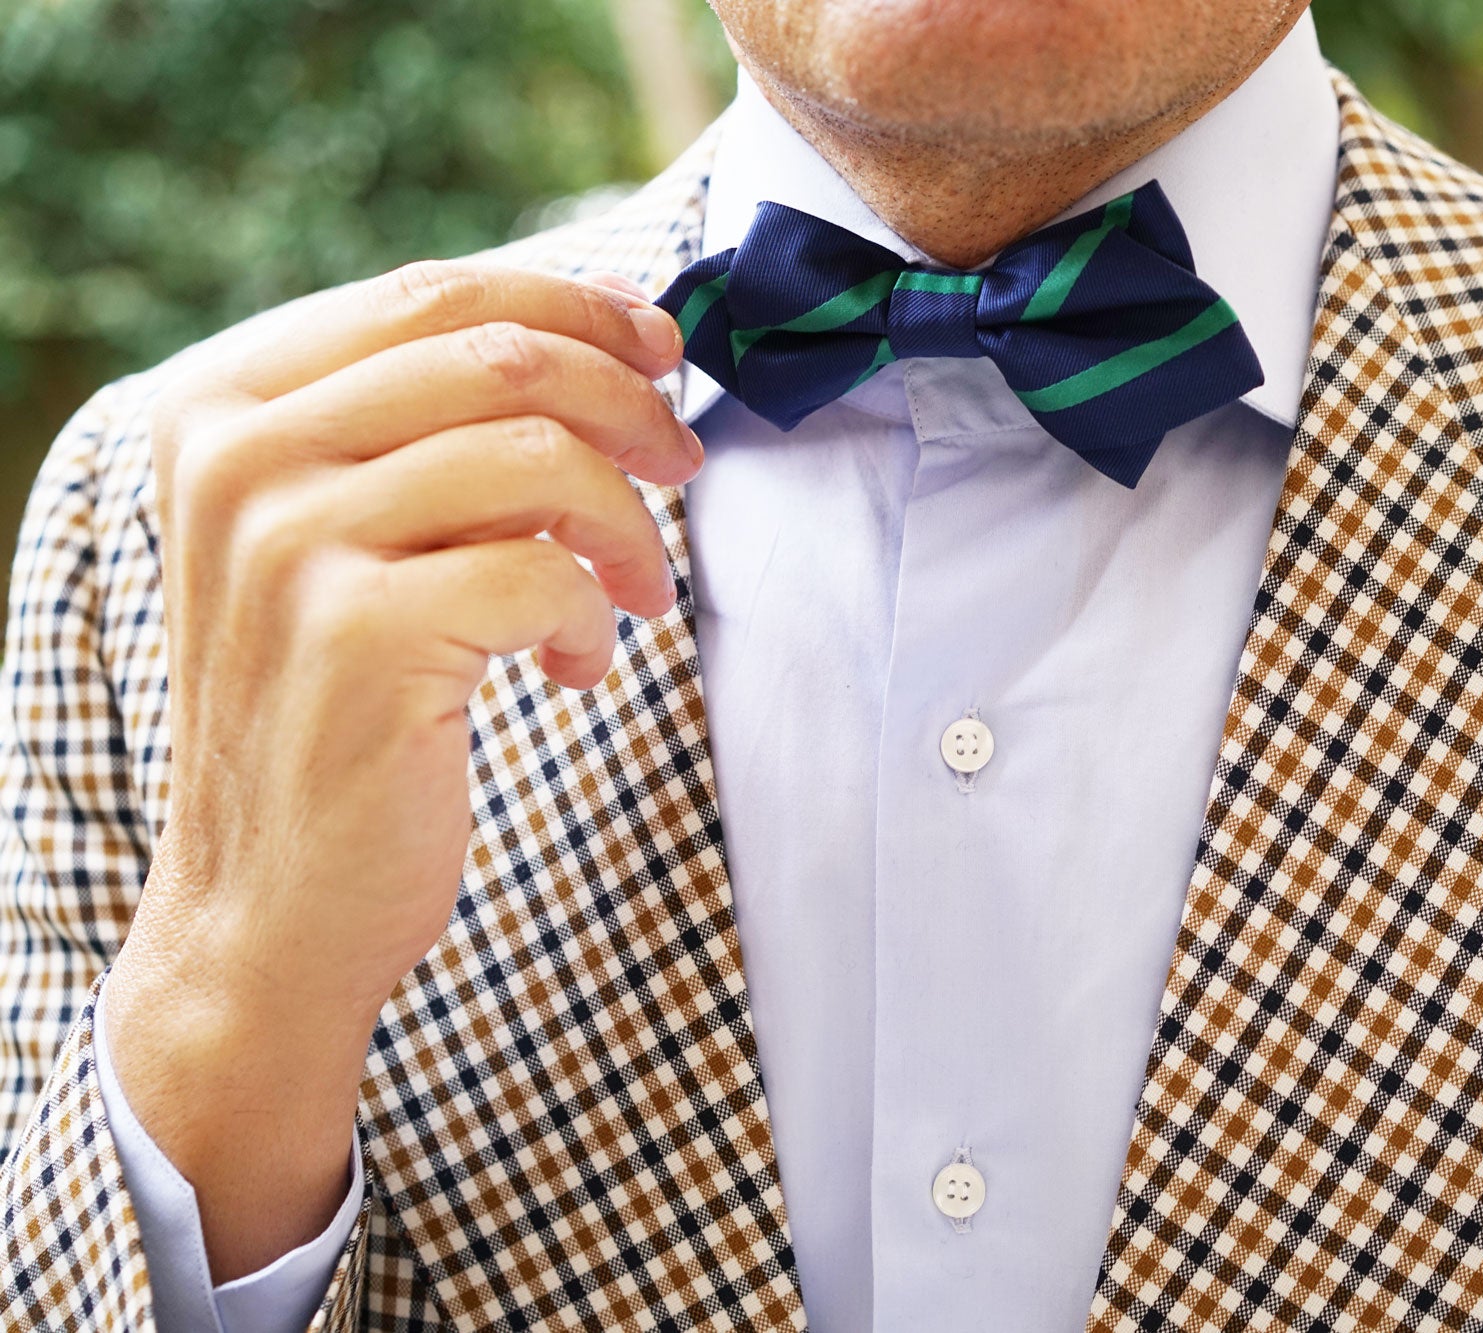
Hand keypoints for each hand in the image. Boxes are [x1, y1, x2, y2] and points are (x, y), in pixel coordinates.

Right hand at [98, 261, 697, 1280]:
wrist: (269, 906)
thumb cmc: (335, 711)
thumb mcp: (345, 540)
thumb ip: (428, 431)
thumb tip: (616, 336)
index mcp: (223, 406)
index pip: (433, 293)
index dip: (576, 304)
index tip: (661, 350)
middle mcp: (239, 456)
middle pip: (502, 357)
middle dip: (631, 406)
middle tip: (683, 464)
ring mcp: (290, 543)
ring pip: (542, 458)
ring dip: (626, 525)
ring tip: (633, 590)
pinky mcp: (362, 635)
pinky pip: (548, 572)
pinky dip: (593, 618)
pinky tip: (573, 667)